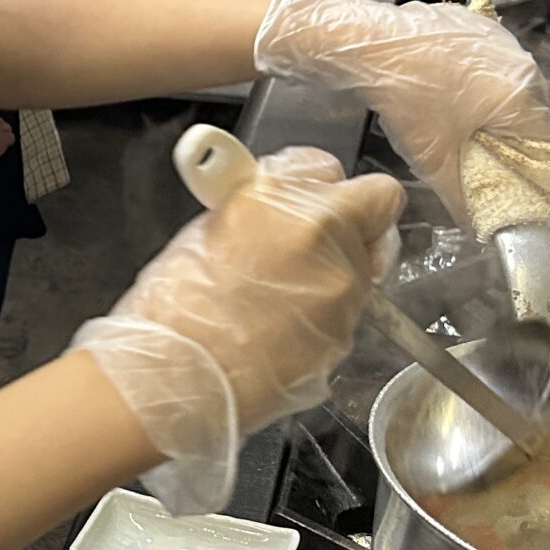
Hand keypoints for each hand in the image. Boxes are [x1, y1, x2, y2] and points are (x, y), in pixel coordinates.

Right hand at [72, 149, 403, 512]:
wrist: (175, 375)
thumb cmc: (175, 307)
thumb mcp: (211, 228)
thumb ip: (265, 205)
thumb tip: (286, 203)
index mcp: (286, 199)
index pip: (344, 174)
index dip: (331, 191)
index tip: (316, 203)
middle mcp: (325, 237)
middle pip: (374, 220)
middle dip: (346, 232)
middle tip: (305, 252)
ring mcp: (343, 289)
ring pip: (363, 272)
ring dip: (333, 278)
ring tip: (277, 302)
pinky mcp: (346, 335)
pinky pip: (347, 317)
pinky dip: (323, 320)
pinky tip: (280, 332)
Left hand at [253, 0, 549, 222]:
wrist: (369, 44)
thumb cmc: (405, 99)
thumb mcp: (434, 160)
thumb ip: (463, 199)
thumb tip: (479, 226)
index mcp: (522, 99)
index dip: (544, 178)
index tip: (531, 193)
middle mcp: (524, 66)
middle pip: (534, 121)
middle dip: (517, 148)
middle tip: (492, 166)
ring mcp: (503, 42)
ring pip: (514, 93)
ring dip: (498, 117)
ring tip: (467, 133)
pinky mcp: (482, 28)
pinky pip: (494, 68)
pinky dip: (483, 88)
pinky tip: (453, 98)